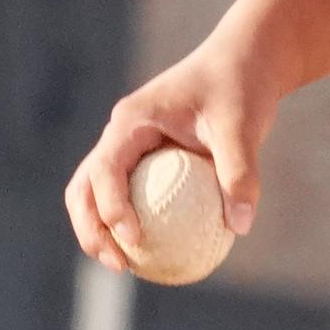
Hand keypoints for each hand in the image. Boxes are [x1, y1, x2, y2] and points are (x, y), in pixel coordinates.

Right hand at [65, 21, 277, 270]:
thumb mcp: (243, 126)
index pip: (105, 170)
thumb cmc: (241, 87)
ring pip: (97, 195)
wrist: (245, 62)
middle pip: (84, 188)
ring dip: (102, 232)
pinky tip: (161, 256)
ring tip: (128, 268)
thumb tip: (240, 225)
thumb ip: (240, 172)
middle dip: (91, 230)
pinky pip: (131, 197)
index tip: (135, 240)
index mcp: (130, 121)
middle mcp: (121, 135)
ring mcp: (129, 147)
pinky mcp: (146, 160)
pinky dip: (134, 224)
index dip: (111, 209)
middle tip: (119, 266)